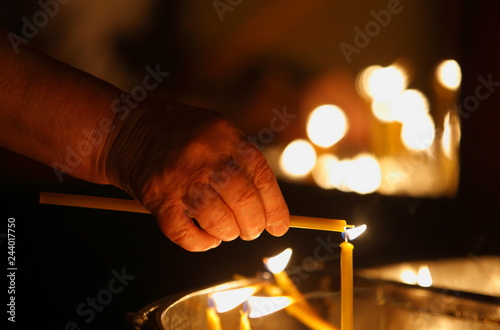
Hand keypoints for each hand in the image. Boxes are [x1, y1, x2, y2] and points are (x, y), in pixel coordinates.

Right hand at [105, 98, 289, 250]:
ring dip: (229, 233)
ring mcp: (179, 177)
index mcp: (224, 135)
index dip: (275, 207)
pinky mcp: (157, 198)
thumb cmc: (178, 132)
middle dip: (253, 225)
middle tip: (252, 231)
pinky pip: (185, 233)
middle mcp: (204, 155)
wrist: (124, 129)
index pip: (261, 176)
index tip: (279, 227)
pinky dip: (201, 243)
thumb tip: (269, 205)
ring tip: (228, 232)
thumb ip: (240, 158)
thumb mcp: (215, 129)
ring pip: (218, 220)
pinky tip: (207, 239)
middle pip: (243, 200)